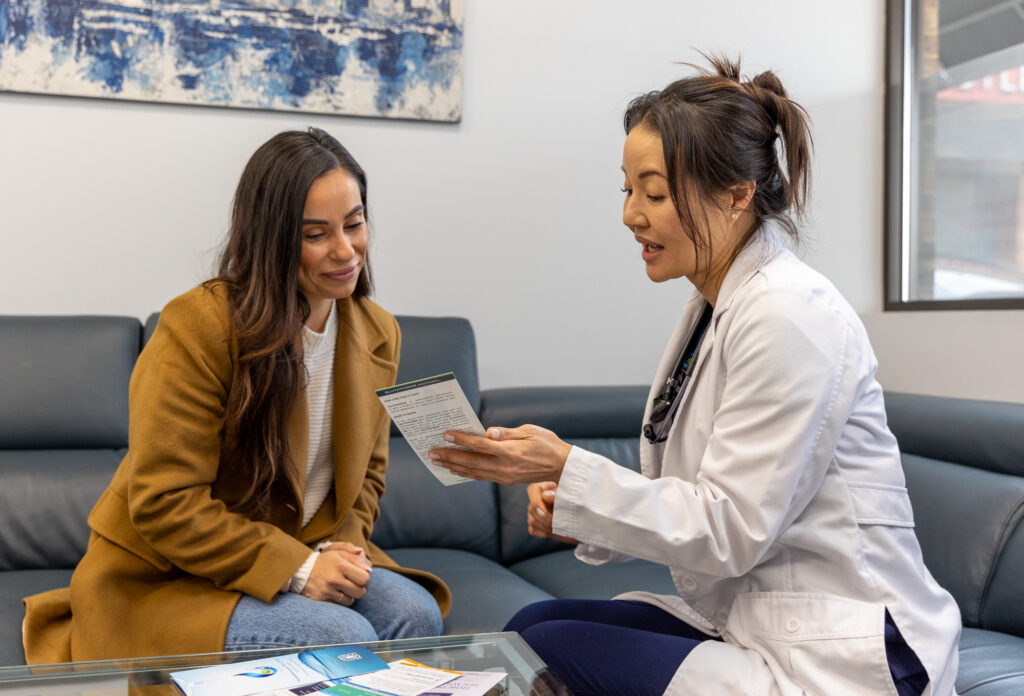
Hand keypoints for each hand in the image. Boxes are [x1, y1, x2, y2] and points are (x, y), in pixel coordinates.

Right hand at [301, 543, 371, 604]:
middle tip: (351, 584)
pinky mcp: (321, 600)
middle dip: (359, 589)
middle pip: (360, 592)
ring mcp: (327, 591)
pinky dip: (339, 601)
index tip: (358, 576)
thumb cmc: (324, 561)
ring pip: (350, 601)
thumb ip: (355, 556)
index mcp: (340, 564)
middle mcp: (334, 578)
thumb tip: (369, 569)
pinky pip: (339, 606)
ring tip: (342, 588)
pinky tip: (334, 594)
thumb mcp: (338, 552)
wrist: (300, 571)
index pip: (365, 578)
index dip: (364, 578)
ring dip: (349, 596)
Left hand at [428, 425, 571, 484]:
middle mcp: (504, 466)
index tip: (446, 434)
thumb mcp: (530, 431)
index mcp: (510, 451)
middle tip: (432, 452)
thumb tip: (488, 432)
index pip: (480, 445)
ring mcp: (504, 476)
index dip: (461, 440)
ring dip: (454, 466)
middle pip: (471, 461)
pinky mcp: (505, 481)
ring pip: (474, 471)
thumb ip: (507, 432)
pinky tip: (456, 470)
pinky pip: (482, 477)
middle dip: (450, 456)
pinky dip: (467, 474)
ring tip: (438, 461)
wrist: (562, 467)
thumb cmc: (548, 444)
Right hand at [527, 482, 578, 543]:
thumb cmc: (573, 505)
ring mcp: (533, 514)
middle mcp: (536, 501)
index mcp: (543, 489)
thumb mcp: (567, 499)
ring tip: (559, 527)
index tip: (544, 511)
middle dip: (545, 518)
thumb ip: (556, 496)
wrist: (578, 520)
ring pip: (532, 521)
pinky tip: (554, 532)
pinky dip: (544, 533)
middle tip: (558, 522)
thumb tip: (545, 495)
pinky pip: (533, 530)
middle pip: (532, 508)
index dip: (536, 500)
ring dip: (546, 526)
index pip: (533, 489)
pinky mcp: (534, 526)